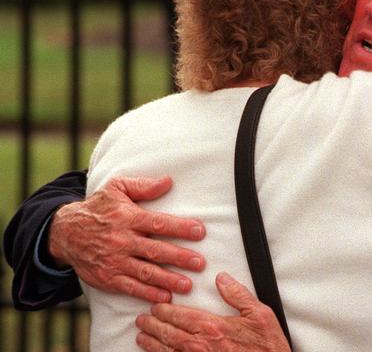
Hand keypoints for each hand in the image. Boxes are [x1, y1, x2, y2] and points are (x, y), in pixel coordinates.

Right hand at [48, 176, 206, 302]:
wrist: (64, 232)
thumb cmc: (98, 208)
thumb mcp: (116, 189)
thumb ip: (143, 186)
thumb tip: (168, 182)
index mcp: (127, 218)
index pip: (157, 223)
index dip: (179, 227)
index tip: (199, 231)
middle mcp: (122, 241)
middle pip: (154, 250)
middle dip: (179, 258)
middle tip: (200, 263)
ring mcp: (114, 261)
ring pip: (145, 272)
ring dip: (167, 280)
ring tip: (187, 285)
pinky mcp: (107, 278)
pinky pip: (130, 288)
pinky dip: (147, 293)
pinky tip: (164, 298)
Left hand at [135, 272, 290, 351]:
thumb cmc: (267, 346)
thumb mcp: (260, 314)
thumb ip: (238, 295)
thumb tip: (222, 278)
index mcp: (214, 327)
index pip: (182, 316)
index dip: (166, 311)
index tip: (156, 306)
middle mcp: (202, 346)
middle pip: (170, 333)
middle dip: (153, 325)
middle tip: (142, 320)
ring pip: (168, 351)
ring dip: (152, 344)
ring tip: (142, 337)